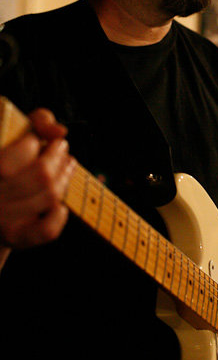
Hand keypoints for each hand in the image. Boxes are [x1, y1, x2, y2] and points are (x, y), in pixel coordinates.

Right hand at [0, 108, 74, 249]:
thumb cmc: (6, 162)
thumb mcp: (10, 132)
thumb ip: (36, 121)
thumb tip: (60, 132)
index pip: (14, 157)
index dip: (31, 143)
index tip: (35, 140)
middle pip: (41, 176)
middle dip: (57, 158)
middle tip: (60, 148)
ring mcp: (1, 221)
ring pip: (48, 197)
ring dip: (65, 177)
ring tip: (68, 164)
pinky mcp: (15, 238)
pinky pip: (46, 230)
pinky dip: (59, 214)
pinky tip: (59, 202)